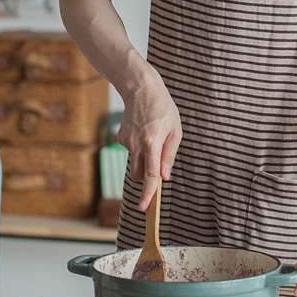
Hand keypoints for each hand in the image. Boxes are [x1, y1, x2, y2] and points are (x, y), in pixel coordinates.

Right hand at [115, 73, 181, 210]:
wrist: (141, 89)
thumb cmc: (163, 109)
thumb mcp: (175, 131)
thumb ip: (169, 155)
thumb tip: (165, 177)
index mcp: (151, 143)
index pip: (151, 175)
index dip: (148, 193)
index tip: (144, 207)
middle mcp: (136, 144)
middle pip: (139, 175)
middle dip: (148, 177)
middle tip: (159, 166)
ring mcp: (125, 141)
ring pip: (135, 164)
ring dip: (144, 162)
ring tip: (153, 140)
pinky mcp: (120, 138)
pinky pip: (131, 152)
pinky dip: (139, 149)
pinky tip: (144, 132)